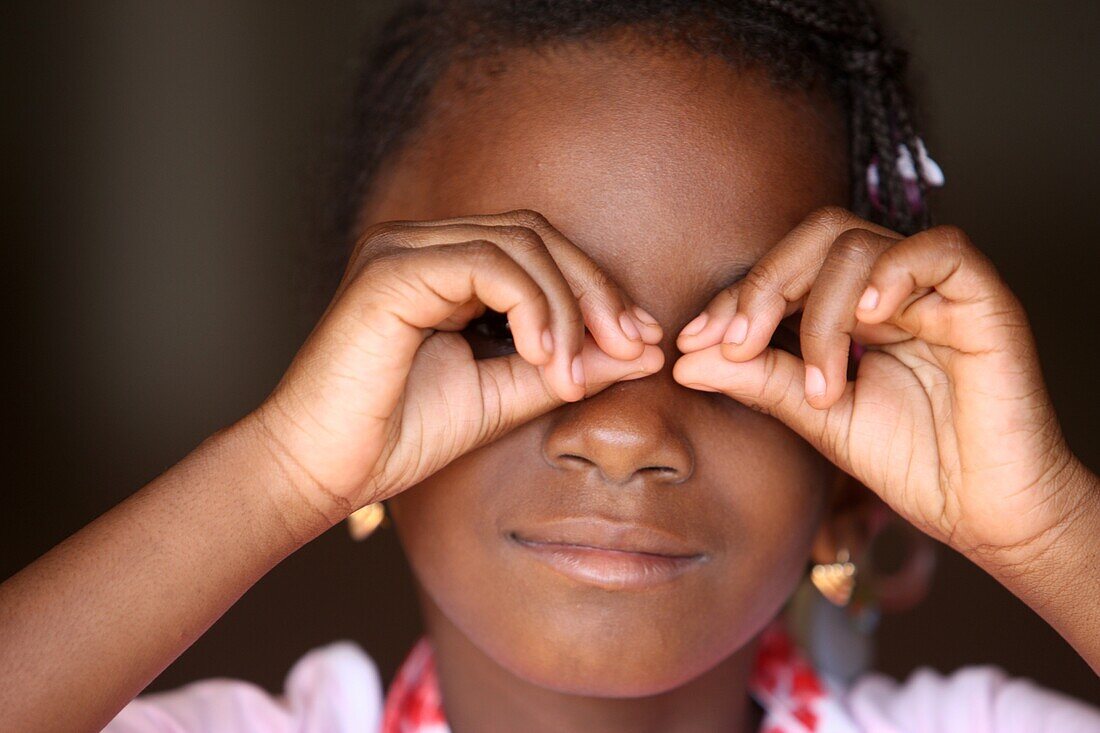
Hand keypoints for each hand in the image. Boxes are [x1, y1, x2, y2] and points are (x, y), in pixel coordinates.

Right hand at [253, 210, 662, 522]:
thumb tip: (644, 350)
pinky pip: (485, 265)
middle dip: (595, 291)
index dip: (596, 289)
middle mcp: (421, 245)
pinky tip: (545, 355)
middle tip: (634, 346)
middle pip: (536, 234)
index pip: (539, 248)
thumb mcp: (506, 395)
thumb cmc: (401, 434)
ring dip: (567, 305)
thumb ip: (569, 366)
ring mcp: (402, 250)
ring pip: (518, 243)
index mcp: (443, 266)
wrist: (323, 471)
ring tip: (578, 369)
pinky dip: (531, 306)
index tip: (641, 342)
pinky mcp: (390, 272)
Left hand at [674, 207, 1094, 570]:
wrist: (983, 513)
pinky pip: (939, 249)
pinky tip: (868, 319)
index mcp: (852, 309)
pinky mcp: (983, 299)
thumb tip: (685, 360)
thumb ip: (758, 380)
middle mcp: (891, 288)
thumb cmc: (910, 463)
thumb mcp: (817, 416)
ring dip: (821, 313)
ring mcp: (935, 289)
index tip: (693, 342)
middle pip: (817, 236)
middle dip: (764, 285)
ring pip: (860, 246)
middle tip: (738, 343)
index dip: (737, 297)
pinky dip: (893, 273)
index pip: (787, 270)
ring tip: (822, 386)